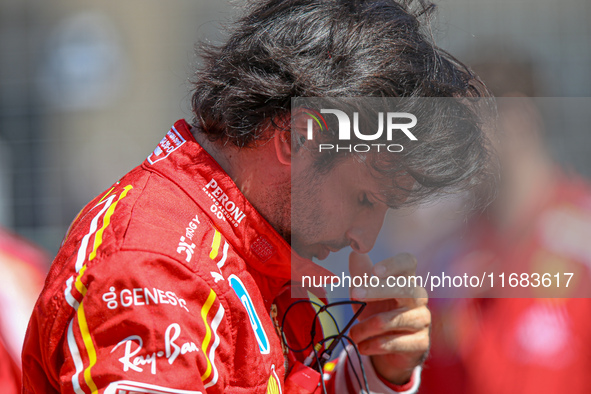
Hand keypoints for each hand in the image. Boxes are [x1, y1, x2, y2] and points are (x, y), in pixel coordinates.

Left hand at [348, 252, 429, 384]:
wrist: (388, 347)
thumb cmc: (377, 311)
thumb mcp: (365, 293)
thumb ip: (360, 274)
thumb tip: (354, 253)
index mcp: (405, 279)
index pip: (408, 263)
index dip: (394, 265)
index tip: (375, 270)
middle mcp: (418, 297)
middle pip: (405, 289)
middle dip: (377, 291)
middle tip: (354, 294)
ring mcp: (422, 320)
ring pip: (395, 320)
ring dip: (367, 327)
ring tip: (353, 333)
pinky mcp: (420, 342)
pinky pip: (394, 343)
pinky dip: (373, 345)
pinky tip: (362, 346)